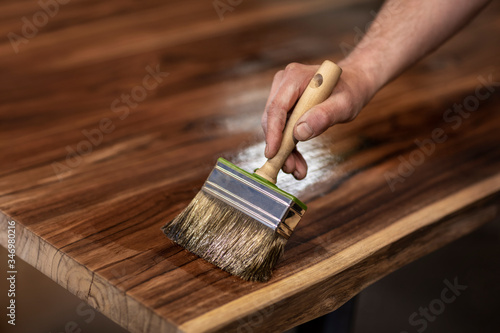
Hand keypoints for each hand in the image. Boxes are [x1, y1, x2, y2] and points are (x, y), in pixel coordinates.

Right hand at [261, 61, 374, 179]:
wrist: (354, 84)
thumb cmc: (351, 90)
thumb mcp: (345, 104)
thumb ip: (324, 116)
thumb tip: (300, 132)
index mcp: (295, 77)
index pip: (277, 107)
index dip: (273, 132)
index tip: (273, 154)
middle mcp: (284, 82)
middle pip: (272, 119)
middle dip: (279, 146)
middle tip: (290, 168)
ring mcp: (282, 93)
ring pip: (275, 127)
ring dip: (284, 150)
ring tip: (297, 169)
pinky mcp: (285, 104)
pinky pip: (282, 128)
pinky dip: (289, 146)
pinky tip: (297, 161)